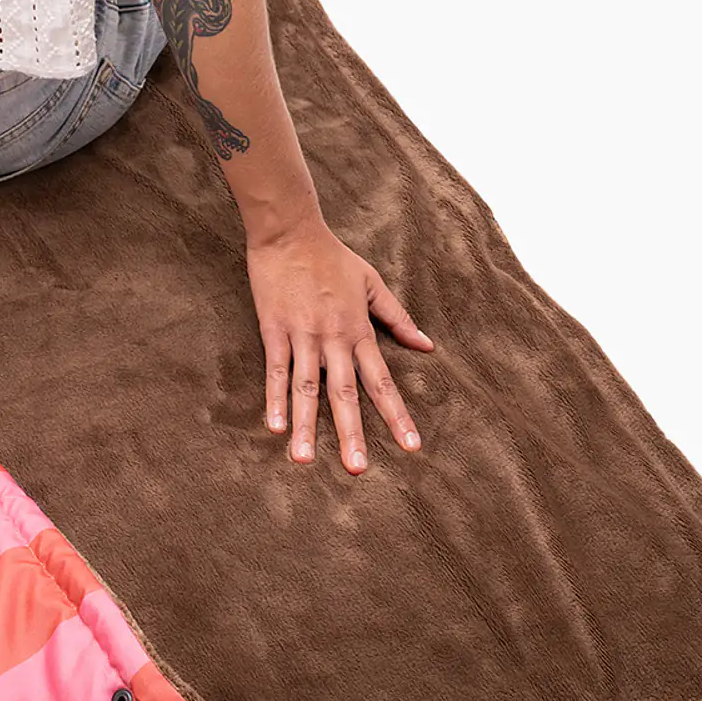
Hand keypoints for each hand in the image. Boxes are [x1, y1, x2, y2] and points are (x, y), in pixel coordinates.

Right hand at [245, 216, 434, 472]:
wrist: (289, 229)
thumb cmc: (332, 256)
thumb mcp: (371, 283)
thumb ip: (397, 318)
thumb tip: (427, 346)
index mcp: (358, 329)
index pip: (381, 381)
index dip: (396, 415)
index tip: (411, 447)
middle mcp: (332, 338)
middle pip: (344, 393)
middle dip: (351, 433)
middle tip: (357, 470)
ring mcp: (301, 334)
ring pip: (306, 387)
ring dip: (306, 425)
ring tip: (305, 460)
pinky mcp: (274, 328)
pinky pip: (275, 368)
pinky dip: (274, 397)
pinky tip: (274, 425)